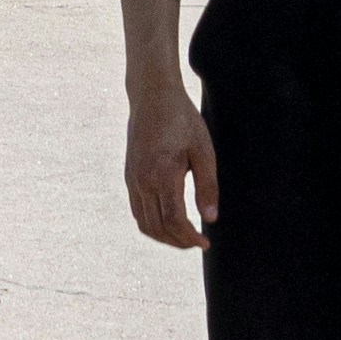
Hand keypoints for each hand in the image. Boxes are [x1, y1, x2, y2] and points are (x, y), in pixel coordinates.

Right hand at [125, 80, 220, 249]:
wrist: (152, 96)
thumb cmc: (182, 120)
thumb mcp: (203, 149)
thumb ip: (207, 186)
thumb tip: (211, 219)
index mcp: (162, 174)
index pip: (174, 221)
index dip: (190, 238)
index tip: (206, 243)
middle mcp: (142, 181)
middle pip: (157, 228)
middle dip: (178, 242)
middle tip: (198, 242)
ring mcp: (132, 180)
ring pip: (144, 224)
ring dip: (164, 237)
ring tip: (185, 236)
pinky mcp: (129, 176)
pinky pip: (137, 211)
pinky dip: (152, 224)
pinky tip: (168, 221)